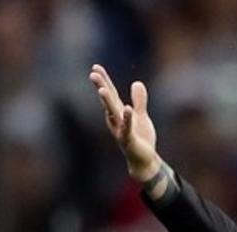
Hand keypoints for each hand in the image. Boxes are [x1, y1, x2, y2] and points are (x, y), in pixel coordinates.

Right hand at [88, 64, 159, 180]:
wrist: (144, 160)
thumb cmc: (140, 138)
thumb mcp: (141, 116)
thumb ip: (139, 100)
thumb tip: (137, 83)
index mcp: (118, 113)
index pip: (110, 94)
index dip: (104, 80)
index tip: (96, 67)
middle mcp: (116, 120)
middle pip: (108, 101)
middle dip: (101, 87)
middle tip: (92, 74)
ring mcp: (120, 129)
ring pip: (113, 113)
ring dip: (107, 102)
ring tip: (102, 90)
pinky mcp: (128, 139)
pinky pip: (127, 127)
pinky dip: (127, 118)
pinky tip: (127, 109)